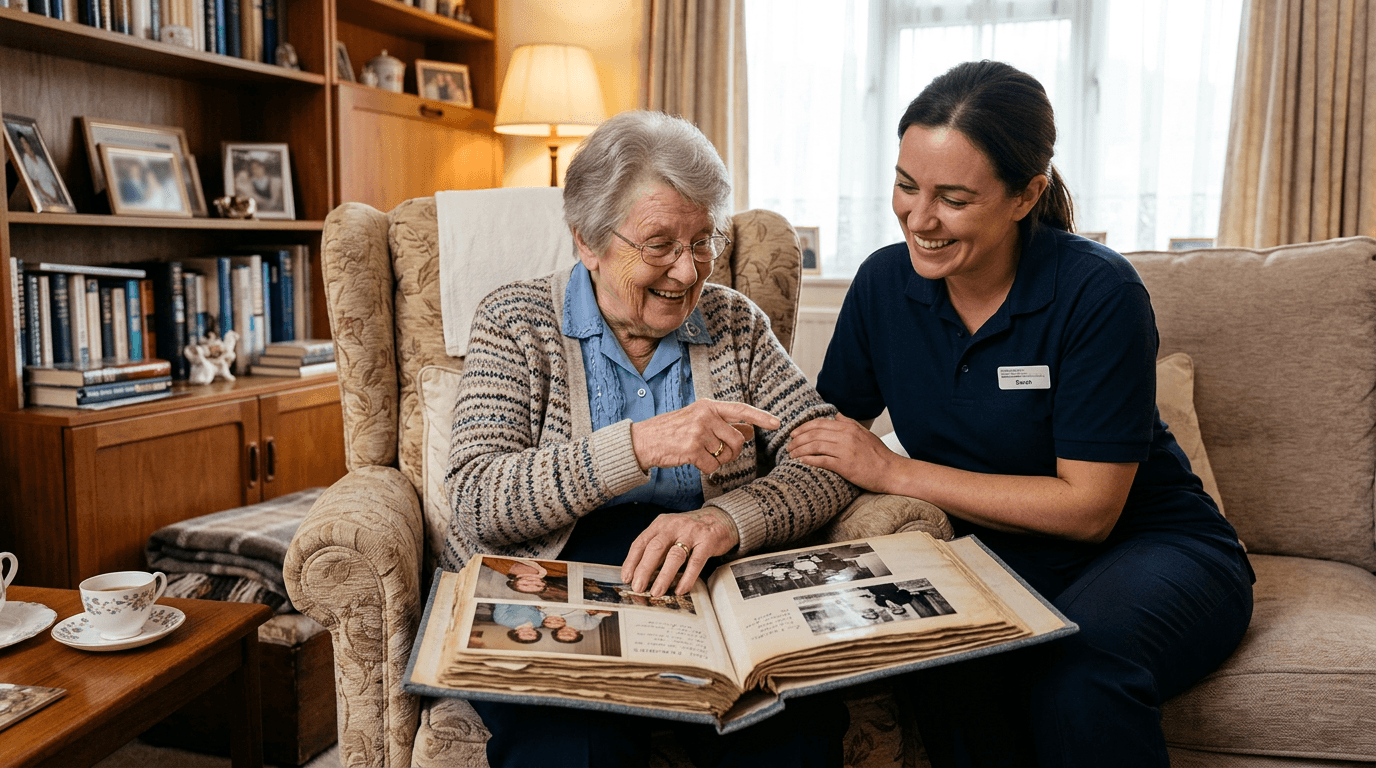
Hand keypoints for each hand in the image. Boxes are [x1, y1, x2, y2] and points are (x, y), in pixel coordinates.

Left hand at [621, 507, 739, 595]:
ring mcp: (691, 532)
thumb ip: (657, 549)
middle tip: (638, 587)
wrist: (720, 518)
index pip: (641, 542)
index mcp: (660, 524)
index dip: (632, 561)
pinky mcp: (707, 541)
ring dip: (664, 576)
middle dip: (644, 570)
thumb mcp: (670, 533)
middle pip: (655, 548)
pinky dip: (687, 577)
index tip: (627, 577)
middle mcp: (674, 526)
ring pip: (674, 556)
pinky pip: (696, 561)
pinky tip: (681, 588)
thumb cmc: (691, 530)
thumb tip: (641, 574)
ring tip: (656, 591)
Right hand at [630, 400, 778, 473]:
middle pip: (738, 440)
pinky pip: (713, 466)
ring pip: (727, 455)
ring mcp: (699, 431)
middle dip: (732, 452)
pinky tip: (691, 460)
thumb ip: (722, 424)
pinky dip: (705, 468)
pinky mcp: (692, 449)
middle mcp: (705, 415)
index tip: (777, 423)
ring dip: (718, 460)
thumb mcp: (697, 420)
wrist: (643, 441)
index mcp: (708, 406)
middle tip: (717, 453)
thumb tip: (748, 430)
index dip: (761, 417)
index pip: (741, 409)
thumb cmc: (671, 432)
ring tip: (701, 454)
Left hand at [789, 414, 900, 492]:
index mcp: (849, 428)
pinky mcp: (845, 465)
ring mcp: (845, 450)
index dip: (804, 427)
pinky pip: (822, 460)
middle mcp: (846, 436)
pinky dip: (810, 460)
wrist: (891, 471)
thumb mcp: (865, 434)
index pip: (820, 423)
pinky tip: (802, 461)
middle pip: (814, 433)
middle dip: (798, 439)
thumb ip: (849, 423)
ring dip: (800, 449)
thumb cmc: (878, 454)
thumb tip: (836, 416)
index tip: (794, 434)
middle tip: (789, 445)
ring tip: (792, 454)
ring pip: (815, 446)